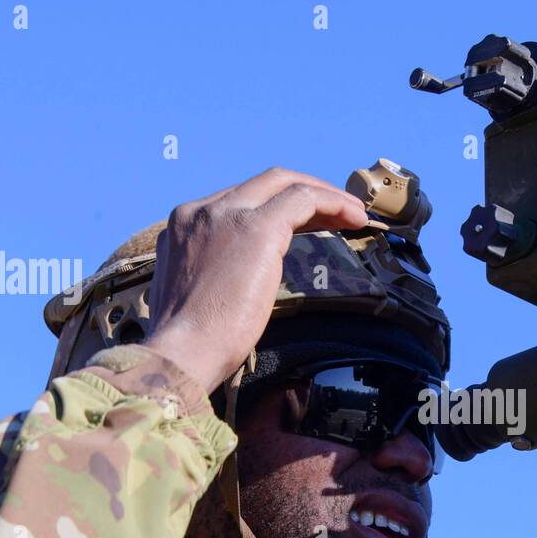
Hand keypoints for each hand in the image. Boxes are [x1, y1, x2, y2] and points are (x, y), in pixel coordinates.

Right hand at [143, 168, 368, 392]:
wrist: (181, 353)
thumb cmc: (190, 342)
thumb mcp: (198, 292)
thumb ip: (218, 270)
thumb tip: (246, 277)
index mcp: (184, 226)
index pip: (239, 200)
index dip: (278, 207)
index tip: (307, 223)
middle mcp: (201, 211)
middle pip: (263, 184)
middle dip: (304, 192)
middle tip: (338, 212)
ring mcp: (226, 215)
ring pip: (284, 184)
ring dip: (324, 195)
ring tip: (353, 213)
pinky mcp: (254, 228)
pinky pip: (302, 199)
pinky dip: (332, 203)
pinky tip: (355, 219)